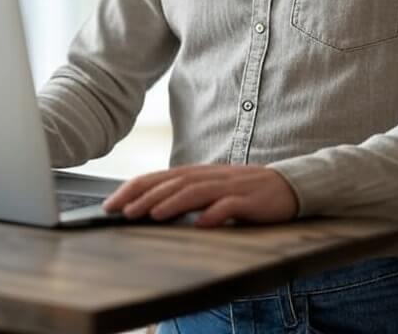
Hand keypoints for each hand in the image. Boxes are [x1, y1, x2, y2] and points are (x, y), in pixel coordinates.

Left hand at [102, 164, 298, 227]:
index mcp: (197, 174)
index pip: (159, 178)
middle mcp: (210, 177)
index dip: (134, 189)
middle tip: (122, 212)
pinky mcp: (249, 200)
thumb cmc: (243, 192)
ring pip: (196, 192)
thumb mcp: (210, 191)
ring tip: (153, 215)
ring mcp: (230, 187)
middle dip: (145, 197)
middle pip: (172, 183)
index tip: (110, 204)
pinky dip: (215, 213)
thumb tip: (150, 207)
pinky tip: (202, 223)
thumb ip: (184, 196)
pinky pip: (230, 206)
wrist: (287, 186)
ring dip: (173, 203)